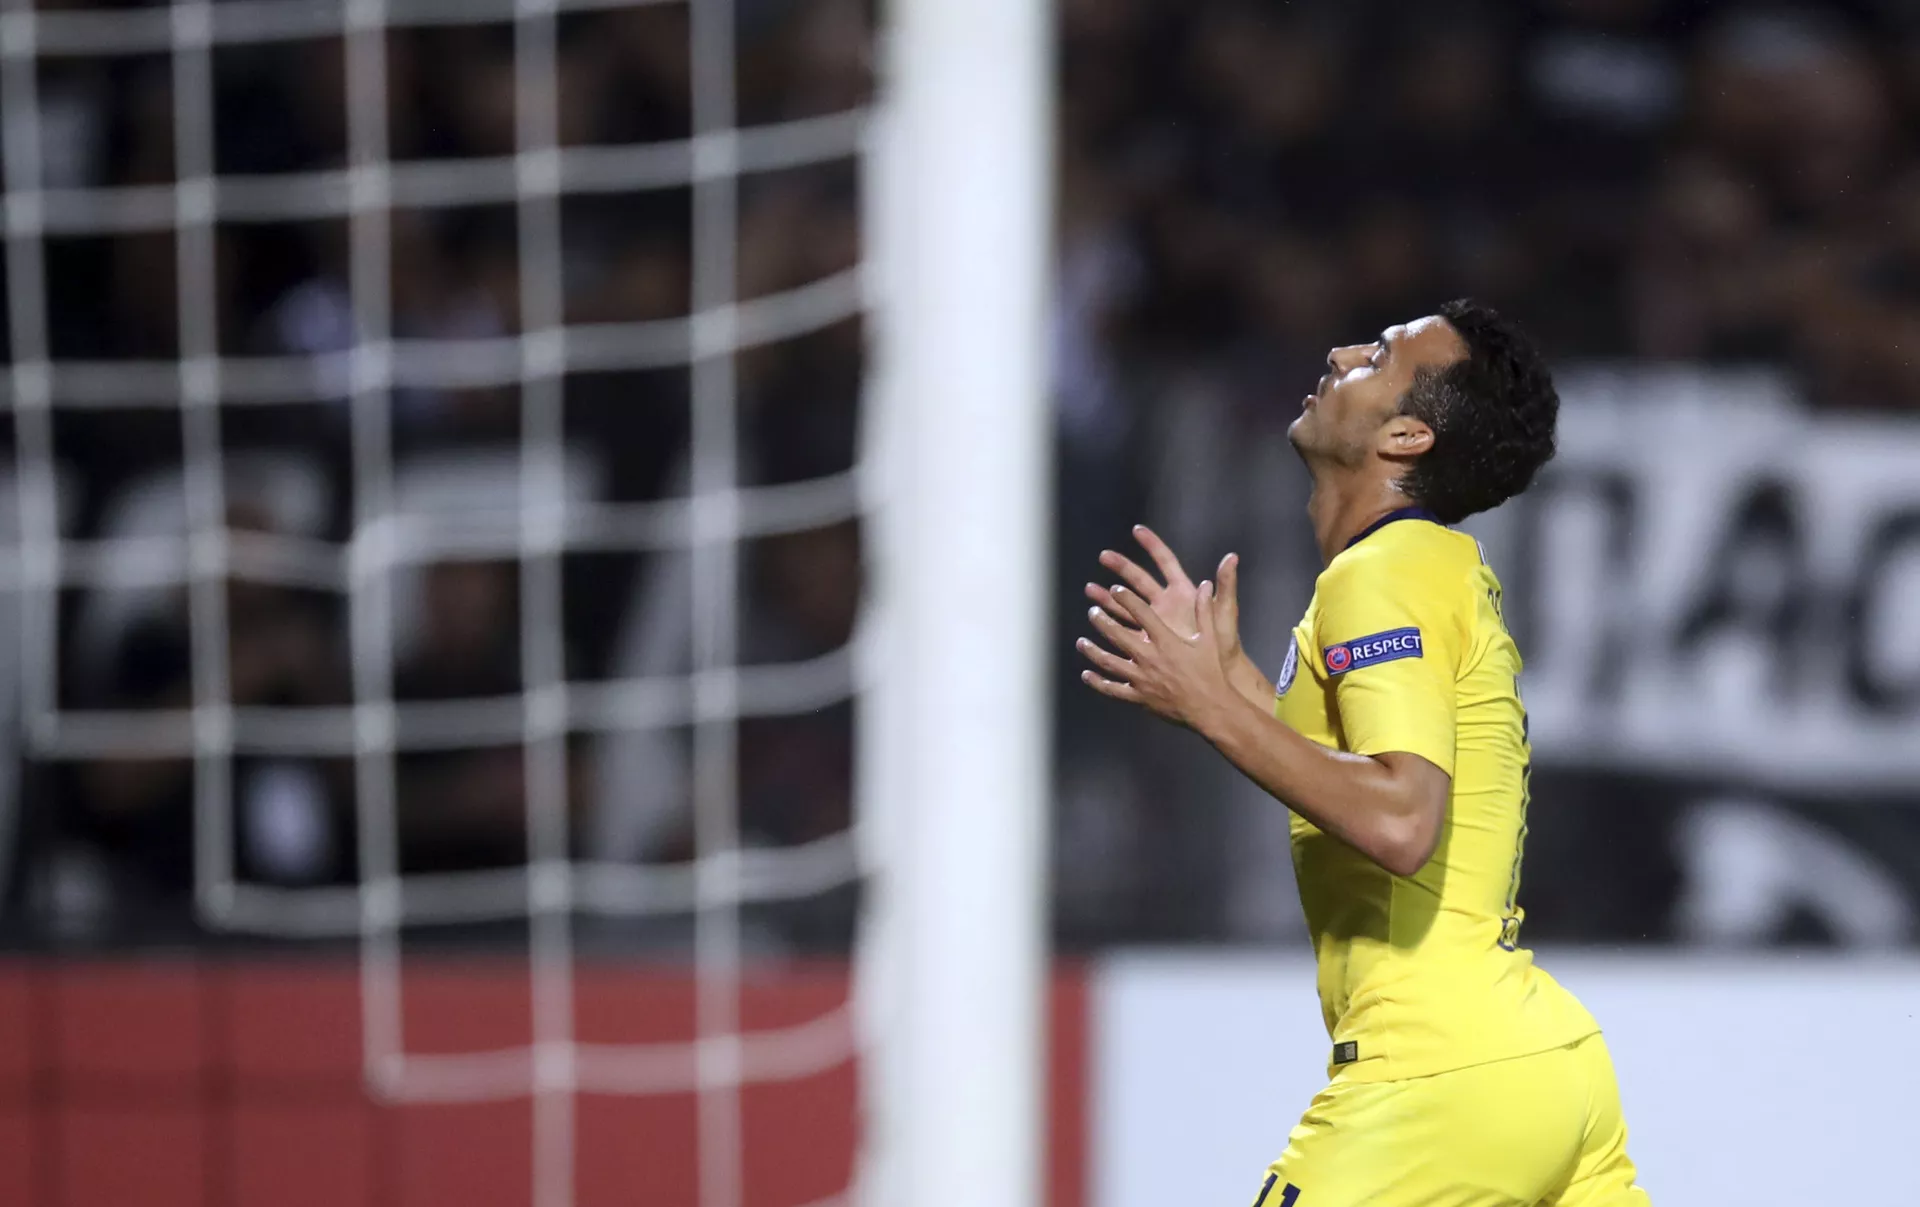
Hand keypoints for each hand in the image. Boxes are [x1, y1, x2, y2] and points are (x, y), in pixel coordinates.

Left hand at [1078, 581, 1237, 731]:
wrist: (1211, 709)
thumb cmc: (1212, 673)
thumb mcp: (1212, 639)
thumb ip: (1205, 611)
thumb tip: (1205, 584)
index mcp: (1166, 641)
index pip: (1142, 613)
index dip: (1126, 599)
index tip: (1115, 590)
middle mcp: (1149, 658)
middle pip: (1117, 635)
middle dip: (1102, 621)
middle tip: (1092, 611)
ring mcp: (1141, 679)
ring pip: (1109, 662)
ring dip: (1092, 651)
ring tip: (1081, 642)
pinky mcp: (1139, 697)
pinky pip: (1113, 689)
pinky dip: (1098, 682)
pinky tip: (1087, 675)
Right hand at [1085, 527, 1243, 664]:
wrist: (1217, 674)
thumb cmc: (1225, 643)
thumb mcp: (1225, 612)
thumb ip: (1226, 585)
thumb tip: (1232, 557)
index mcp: (1184, 592)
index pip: (1166, 562)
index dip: (1152, 545)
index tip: (1136, 530)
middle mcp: (1167, 603)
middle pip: (1140, 579)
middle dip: (1121, 566)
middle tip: (1103, 556)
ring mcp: (1156, 621)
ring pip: (1128, 604)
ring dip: (1109, 596)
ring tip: (1090, 589)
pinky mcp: (1148, 640)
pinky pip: (1125, 628)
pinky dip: (1111, 623)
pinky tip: (1096, 619)